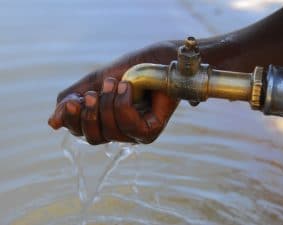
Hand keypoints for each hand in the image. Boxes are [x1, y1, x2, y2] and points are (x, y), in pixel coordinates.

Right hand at [48, 41, 178, 143]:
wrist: (155, 59)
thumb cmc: (128, 71)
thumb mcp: (94, 83)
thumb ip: (73, 101)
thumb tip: (52, 124)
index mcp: (104, 122)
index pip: (81, 132)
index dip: (73, 119)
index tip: (74, 100)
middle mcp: (119, 132)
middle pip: (93, 138)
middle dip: (89, 115)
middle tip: (93, 93)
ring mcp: (135, 134)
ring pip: (110, 132)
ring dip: (108, 104)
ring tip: (115, 83)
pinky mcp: (150, 131)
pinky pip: (129, 127)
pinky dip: (123, 104)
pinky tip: (128, 88)